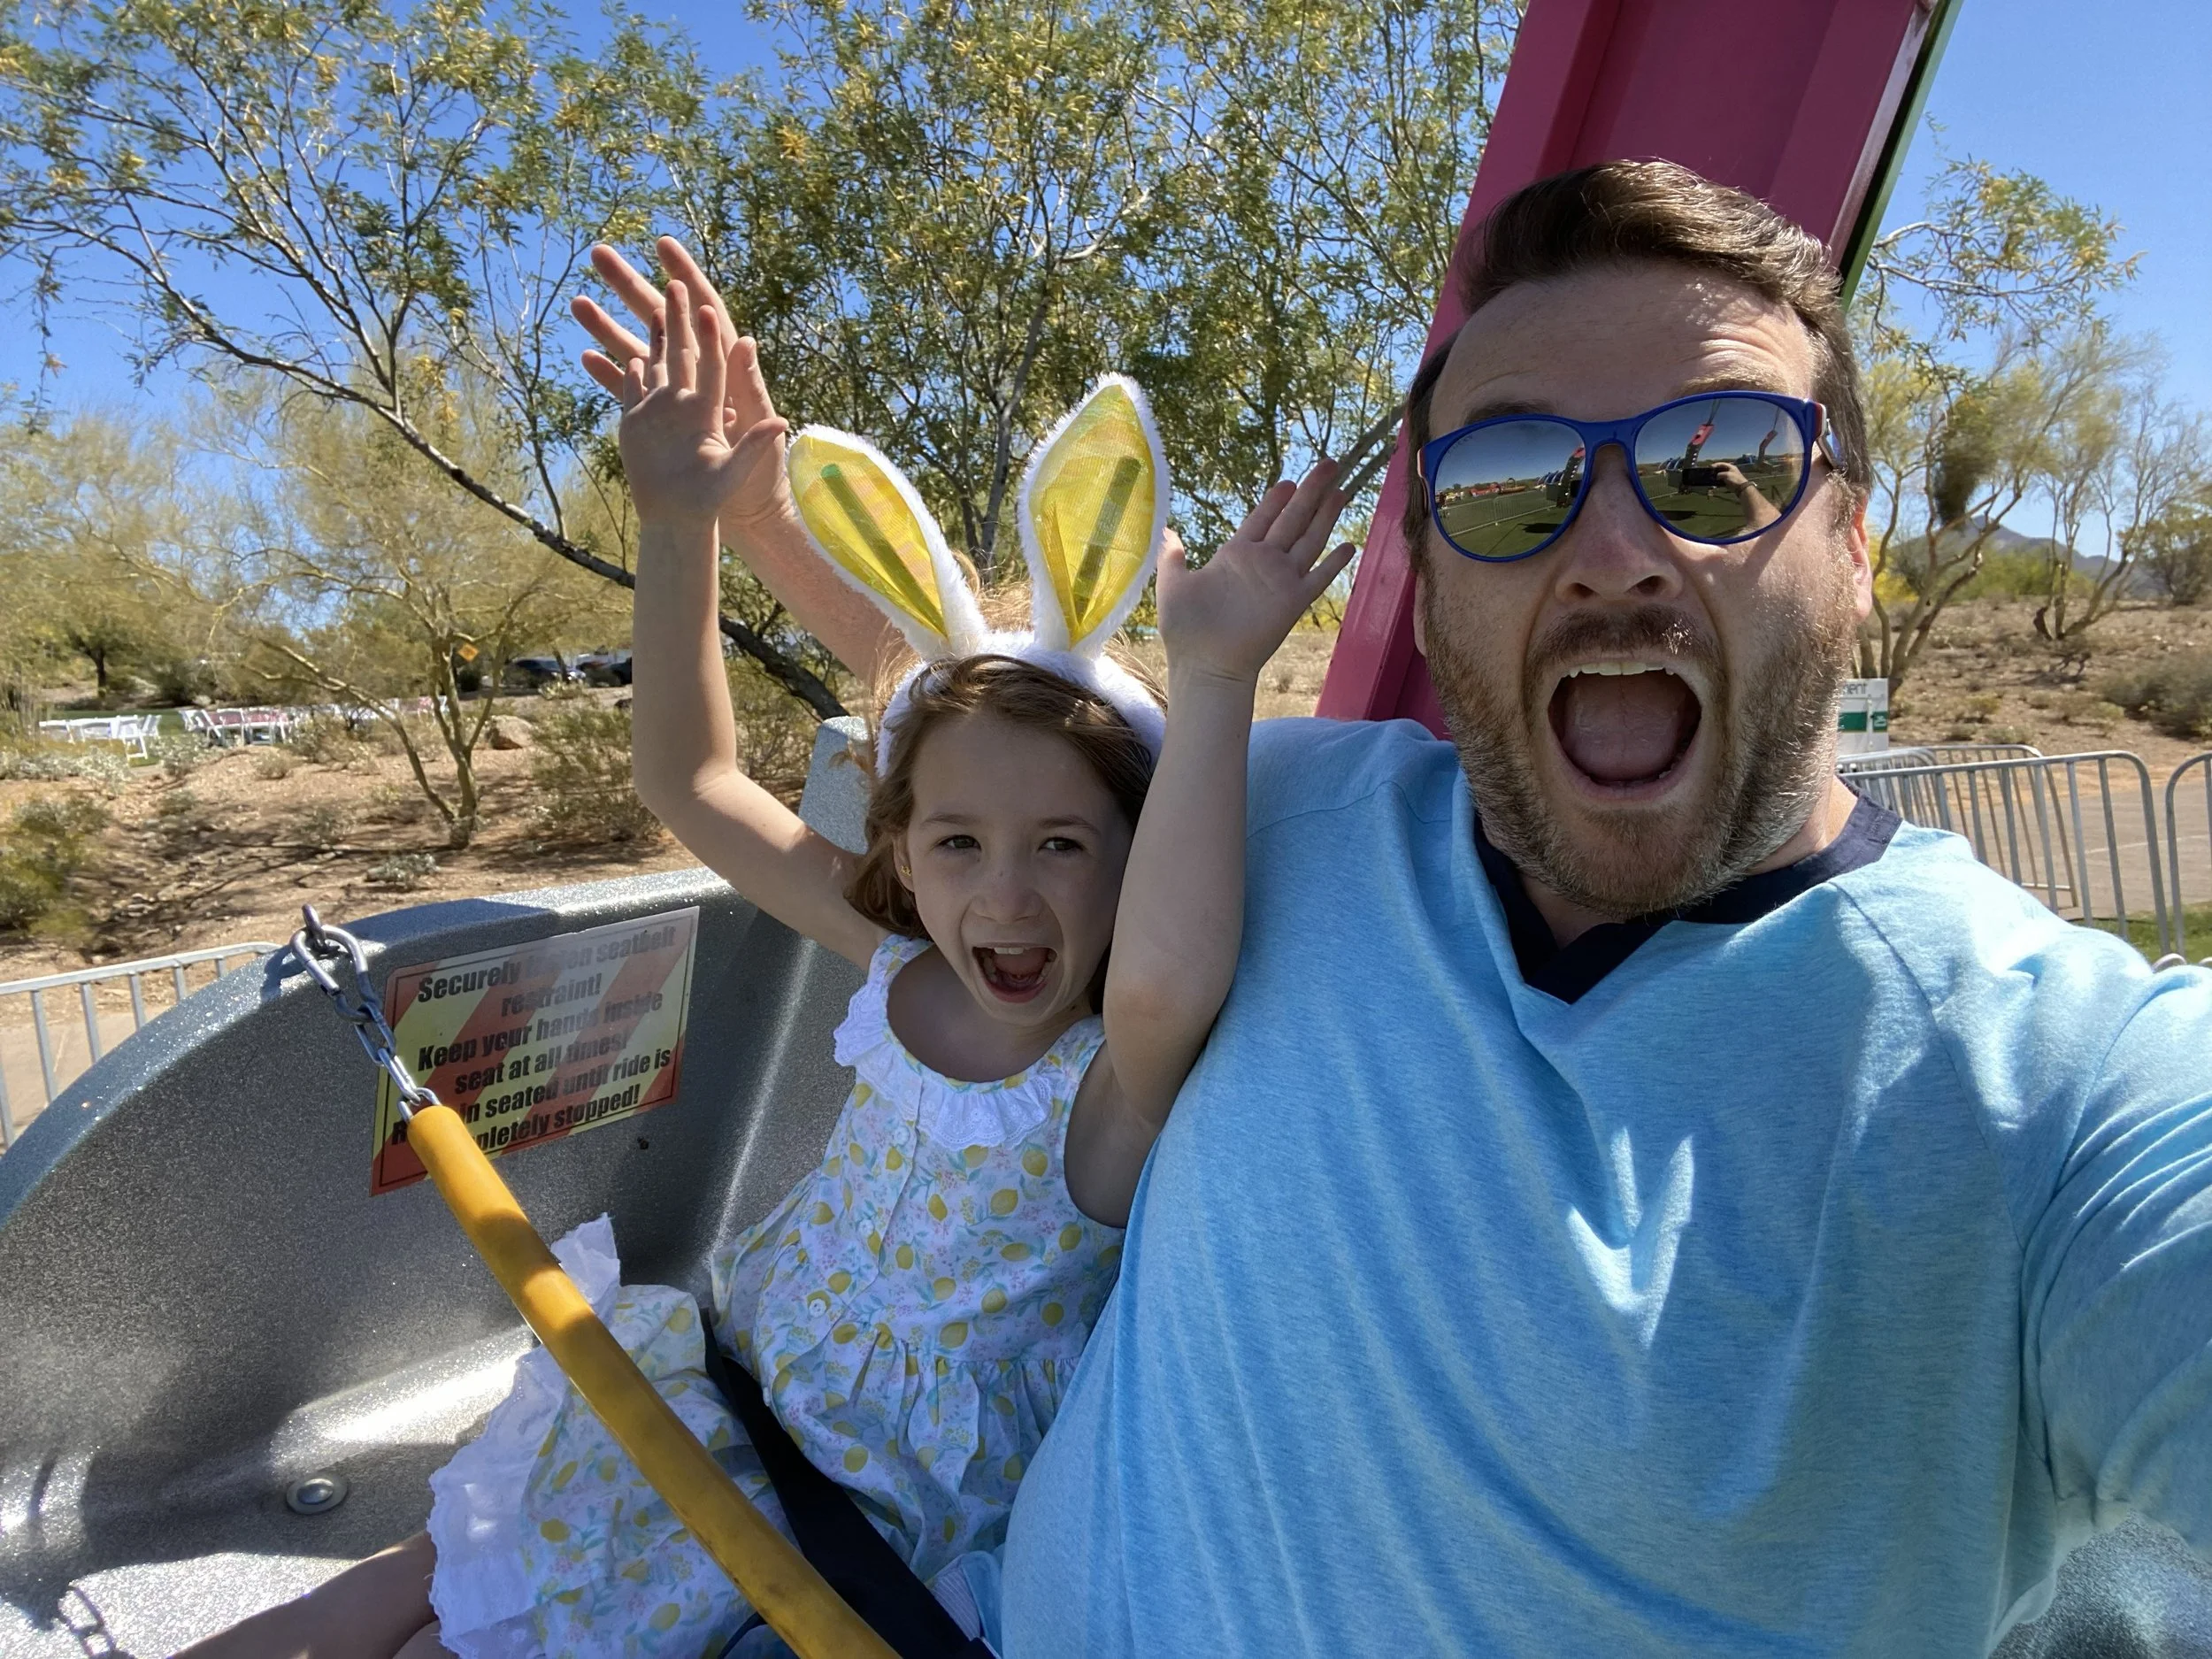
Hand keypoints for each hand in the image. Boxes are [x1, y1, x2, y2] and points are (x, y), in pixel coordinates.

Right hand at [573, 237, 794, 534]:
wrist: (736, 518)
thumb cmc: (755, 484)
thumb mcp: (755, 445)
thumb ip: (751, 398)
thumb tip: (746, 344)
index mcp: (721, 375)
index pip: (704, 316)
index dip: (687, 280)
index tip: (664, 247)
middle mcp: (691, 378)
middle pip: (661, 323)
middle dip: (630, 287)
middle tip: (601, 252)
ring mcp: (667, 398)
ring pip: (635, 349)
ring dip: (606, 326)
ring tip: (579, 300)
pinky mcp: (649, 422)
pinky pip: (625, 390)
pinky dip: (607, 372)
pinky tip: (585, 354)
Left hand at [1158, 460, 1355, 686]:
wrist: (1203, 665)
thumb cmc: (1185, 629)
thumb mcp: (1172, 584)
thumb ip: (1173, 557)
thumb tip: (1167, 531)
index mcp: (1235, 554)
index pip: (1262, 517)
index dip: (1277, 498)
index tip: (1290, 480)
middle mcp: (1262, 562)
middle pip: (1293, 518)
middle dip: (1311, 491)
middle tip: (1330, 464)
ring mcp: (1280, 581)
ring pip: (1309, 540)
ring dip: (1326, 516)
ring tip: (1342, 491)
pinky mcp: (1293, 602)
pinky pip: (1318, 578)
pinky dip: (1334, 563)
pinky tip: (1349, 545)